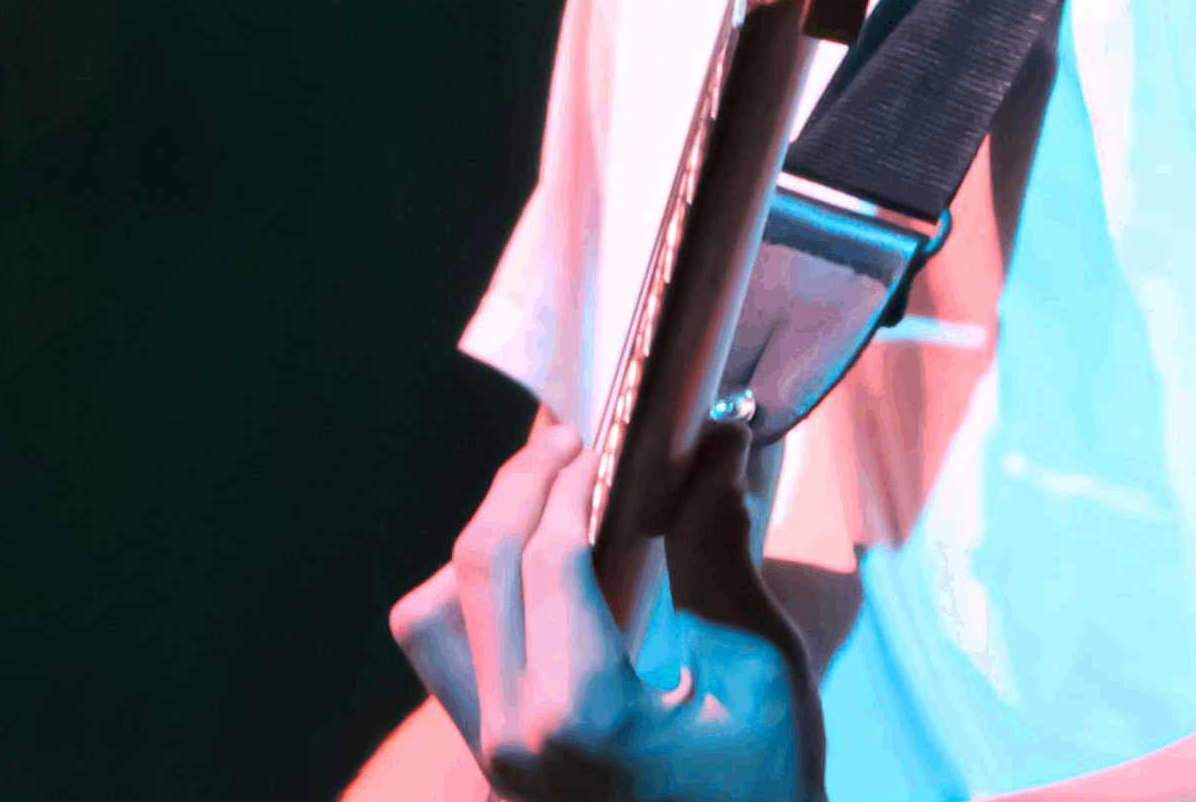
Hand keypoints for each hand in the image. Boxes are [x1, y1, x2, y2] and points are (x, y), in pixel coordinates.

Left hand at [390, 415, 821, 801]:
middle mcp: (515, 741)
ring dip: (482, 543)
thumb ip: (722, 550)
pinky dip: (471, 597)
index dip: (576, 474)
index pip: (551, 553)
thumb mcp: (763, 668)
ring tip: (542, 503)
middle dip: (521, 484)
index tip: (609, 430)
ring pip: (431, 613)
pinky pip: (444, 658)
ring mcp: (491, 760)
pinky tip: (532, 573)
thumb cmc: (764, 782)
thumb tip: (718, 439)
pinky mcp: (488, 764)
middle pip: (478, 567)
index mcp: (584, 717)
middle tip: (570, 441)